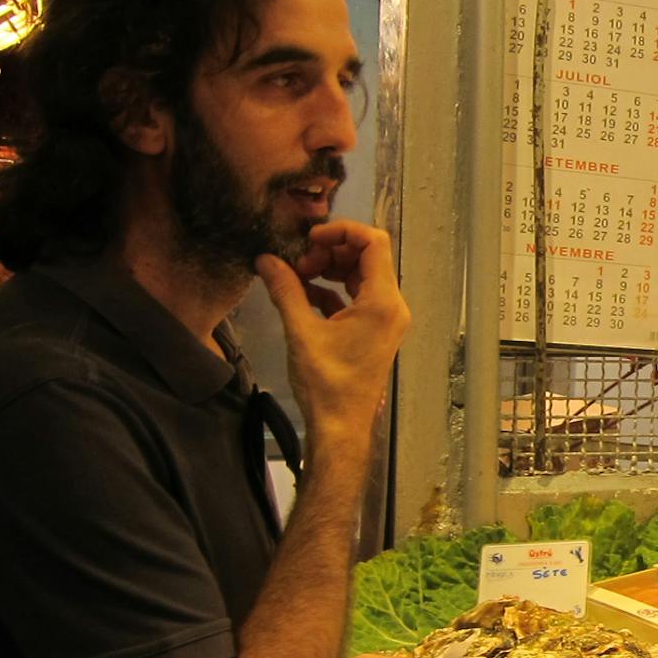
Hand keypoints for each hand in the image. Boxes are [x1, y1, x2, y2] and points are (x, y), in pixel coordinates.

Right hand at [256, 221, 409, 447]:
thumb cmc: (326, 384)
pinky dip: (333, 290)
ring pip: (361, 276)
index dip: (341, 231)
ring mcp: (385, 319)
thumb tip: (265, 259)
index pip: (374, 242)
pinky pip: (357, 296)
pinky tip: (303, 294)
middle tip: (299, 263)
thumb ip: (285, 290)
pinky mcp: (374, 331)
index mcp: (383, 302)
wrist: (340, 427)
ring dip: (330, 269)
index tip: (309, 238)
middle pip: (368, 256)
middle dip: (331, 251)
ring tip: (297, 278)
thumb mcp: (301, 332)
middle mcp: (392, 306)